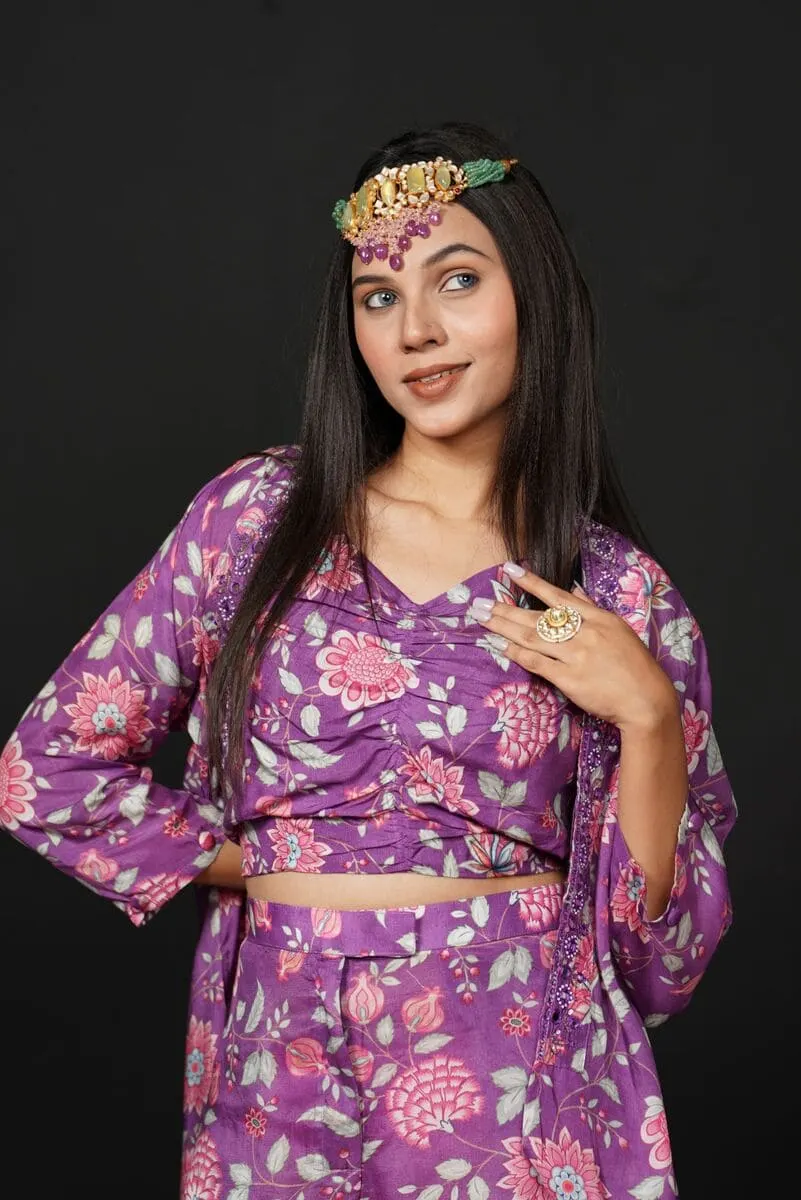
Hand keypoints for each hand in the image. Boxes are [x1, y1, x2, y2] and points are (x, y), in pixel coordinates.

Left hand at [469, 565, 677, 731]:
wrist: (647, 700)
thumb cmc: (635, 668)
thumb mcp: (618, 630)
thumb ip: (592, 609)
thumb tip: (574, 589)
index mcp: (598, 618)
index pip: (558, 596)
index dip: (531, 582)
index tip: (509, 570)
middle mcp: (585, 633)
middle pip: (537, 617)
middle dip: (505, 609)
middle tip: (480, 603)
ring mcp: (576, 655)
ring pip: (532, 636)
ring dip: (504, 627)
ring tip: (482, 619)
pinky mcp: (570, 678)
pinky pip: (537, 662)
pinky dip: (517, 653)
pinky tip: (501, 646)